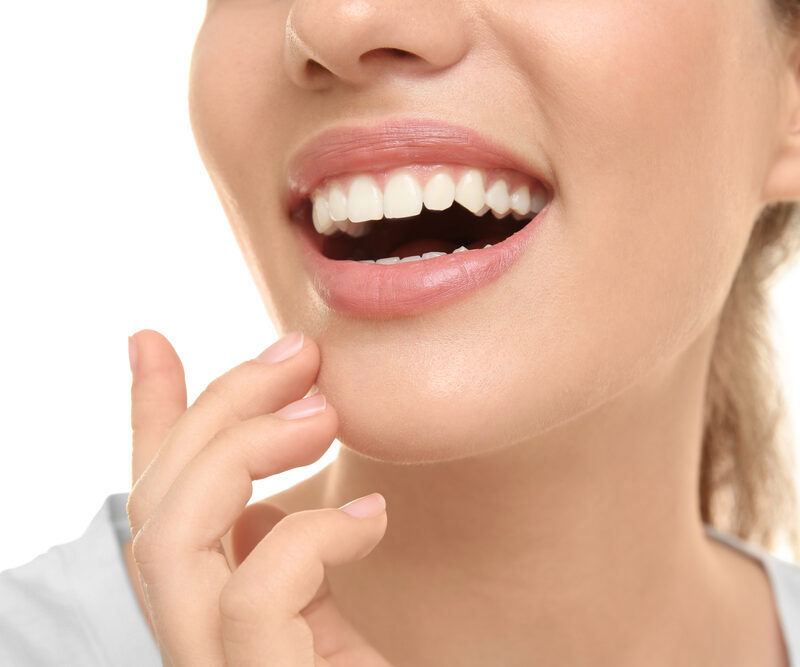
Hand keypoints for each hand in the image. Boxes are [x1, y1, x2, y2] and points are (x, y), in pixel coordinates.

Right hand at [126, 329, 392, 665]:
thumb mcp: (323, 615)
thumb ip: (288, 564)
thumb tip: (257, 510)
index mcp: (206, 616)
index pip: (157, 509)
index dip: (149, 419)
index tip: (150, 341)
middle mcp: (193, 645)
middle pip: (156, 506)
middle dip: (221, 407)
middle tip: (299, 353)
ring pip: (170, 539)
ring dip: (244, 448)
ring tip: (325, 412)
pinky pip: (254, 593)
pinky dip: (315, 534)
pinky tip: (371, 518)